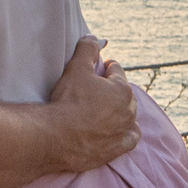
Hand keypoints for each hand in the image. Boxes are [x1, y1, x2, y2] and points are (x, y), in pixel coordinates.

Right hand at [45, 38, 139, 173]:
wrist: (57, 136)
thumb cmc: (68, 101)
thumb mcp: (76, 68)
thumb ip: (88, 49)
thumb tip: (95, 38)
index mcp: (122, 89)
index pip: (117, 72)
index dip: (107, 67)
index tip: (102, 67)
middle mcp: (128, 111)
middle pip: (125, 95)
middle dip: (115, 89)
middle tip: (100, 88)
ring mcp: (123, 131)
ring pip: (130, 117)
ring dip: (122, 111)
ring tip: (109, 110)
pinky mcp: (117, 149)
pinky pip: (130, 139)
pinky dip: (127, 133)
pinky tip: (119, 131)